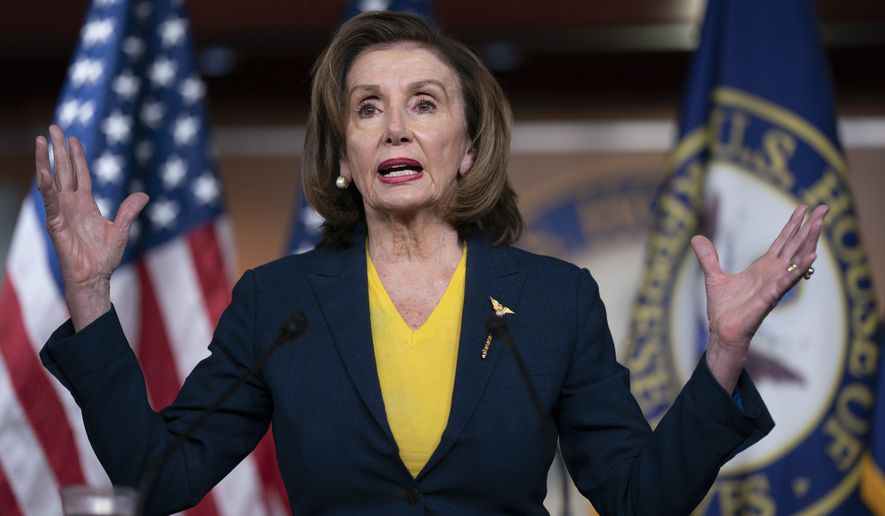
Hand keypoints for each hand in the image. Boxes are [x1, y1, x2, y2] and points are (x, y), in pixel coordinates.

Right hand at [35, 125, 148, 329]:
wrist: (95, 277)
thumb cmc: (104, 257)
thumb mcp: (121, 230)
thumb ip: (129, 211)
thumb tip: (144, 196)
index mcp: (86, 204)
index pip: (80, 174)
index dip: (77, 156)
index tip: (73, 138)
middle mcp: (71, 204)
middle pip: (64, 170)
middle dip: (59, 149)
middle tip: (53, 127)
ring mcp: (62, 212)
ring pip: (52, 180)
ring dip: (46, 160)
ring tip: (42, 140)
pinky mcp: (55, 223)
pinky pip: (50, 202)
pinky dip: (46, 187)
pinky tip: (43, 171)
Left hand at [690, 204, 827, 391]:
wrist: (722, 332)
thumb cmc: (724, 309)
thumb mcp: (713, 276)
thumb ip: (708, 257)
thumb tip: (696, 238)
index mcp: (763, 268)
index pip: (782, 241)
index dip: (793, 225)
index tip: (805, 207)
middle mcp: (773, 274)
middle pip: (795, 246)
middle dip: (809, 227)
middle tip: (825, 207)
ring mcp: (774, 285)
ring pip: (795, 260)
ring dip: (808, 241)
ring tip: (820, 223)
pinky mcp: (769, 298)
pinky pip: (786, 282)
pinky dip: (798, 270)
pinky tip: (811, 257)